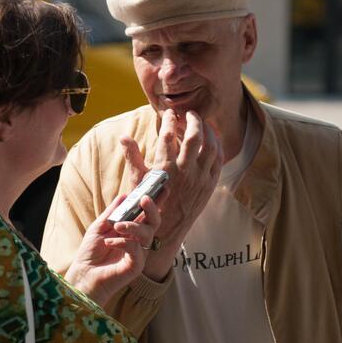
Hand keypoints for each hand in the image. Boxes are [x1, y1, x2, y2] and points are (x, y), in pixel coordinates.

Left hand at [65, 193, 161, 305]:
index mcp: (131, 231)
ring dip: (133, 226)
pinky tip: (109, 242)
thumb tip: (125, 195)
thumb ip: (112, 212)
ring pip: (148, 234)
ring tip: (117, 226)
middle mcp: (138, 241)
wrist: (83, 275)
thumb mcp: (99, 227)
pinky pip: (136, 249)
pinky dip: (123, 242)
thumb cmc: (90, 253)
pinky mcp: (136, 266)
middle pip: (155, 222)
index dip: (155, 201)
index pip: (146, 214)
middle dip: (152, 208)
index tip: (162, 187)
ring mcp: (138, 253)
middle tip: (144, 199)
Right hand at [120, 109, 222, 279]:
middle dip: (193, 120)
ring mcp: (200, 179)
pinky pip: (218, 159)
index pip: (168, 135)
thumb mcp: (138, 180)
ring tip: (201, 123)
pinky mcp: (210, 184)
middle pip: (194, 136)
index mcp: (165, 169)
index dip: (168, 120)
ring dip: (207, 130)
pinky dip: (216, 145)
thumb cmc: (149, 203)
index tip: (168, 113)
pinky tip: (211, 140)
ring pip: (210, 146)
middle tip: (189, 113)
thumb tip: (123, 137)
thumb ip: (133, 156)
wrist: (168, 229)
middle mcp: (185, 172)